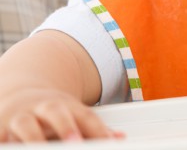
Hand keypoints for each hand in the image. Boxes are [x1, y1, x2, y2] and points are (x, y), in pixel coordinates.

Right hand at [0, 88, 122, 142]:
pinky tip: (16, 148)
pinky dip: (10, 144)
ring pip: (25, 124)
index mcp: (66, 104)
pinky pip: (5, 138)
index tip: (107, 142)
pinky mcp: (2, 130)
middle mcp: (43, 108)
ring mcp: (20, 117)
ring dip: (34, 138)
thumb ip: (95, 129)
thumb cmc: (53, 113)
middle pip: (55, 112)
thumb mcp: (74, 115)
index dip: (97, 129)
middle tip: (75, 142)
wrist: (19, 97)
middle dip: (65, 127)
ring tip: (40, 148)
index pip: (86, 115)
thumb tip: (119, 138)